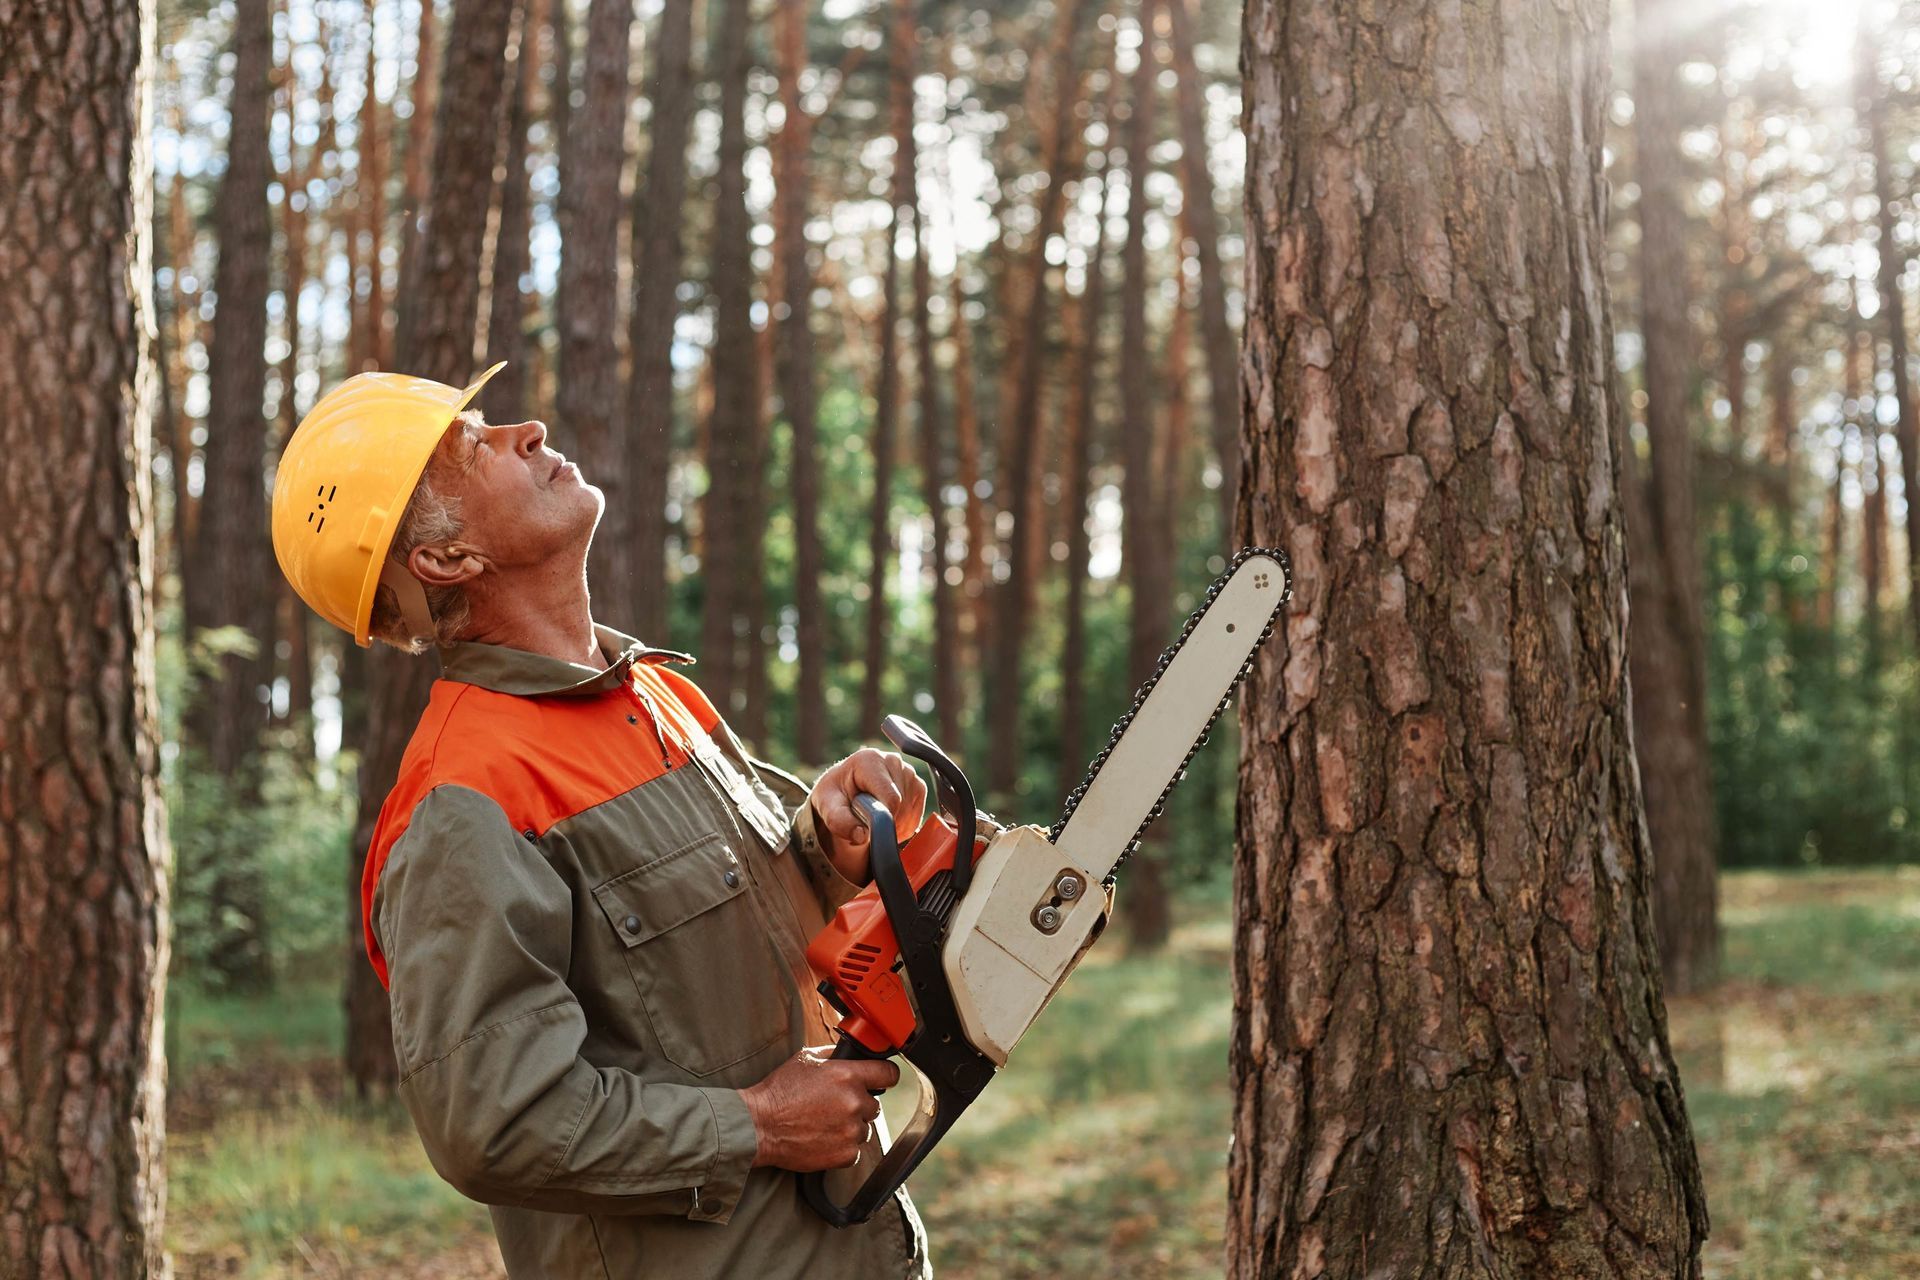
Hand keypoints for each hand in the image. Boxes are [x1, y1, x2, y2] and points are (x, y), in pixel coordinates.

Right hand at [739, 1046, 898, 1170]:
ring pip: (864, 1129)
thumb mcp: (806, 1060)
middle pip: (874, 1105)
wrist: (760, 1125)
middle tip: (834, 1107)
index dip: (886, 1076)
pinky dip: (842, 1147)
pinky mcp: (845, 1154)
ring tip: (823, 1124)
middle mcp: (854, 1102)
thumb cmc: (779, 1091)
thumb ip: (834, 1056)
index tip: (883, 1080)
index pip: (889, 1074)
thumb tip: (851, 1055)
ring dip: (850, 1127)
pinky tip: (822, 1139)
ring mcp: (851, 1130)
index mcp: (848, 1075)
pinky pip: (854, 1150)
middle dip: (859, 1105)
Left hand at [808, 748, 927, 879]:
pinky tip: (887, 820)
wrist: (842, 791)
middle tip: (866, 824)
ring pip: (911, 812)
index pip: (891, 798)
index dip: (883, 820)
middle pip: (902, 805)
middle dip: (887, 823)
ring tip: (874, 820)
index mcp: (870, 760)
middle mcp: (893, 760)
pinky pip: (918, 814)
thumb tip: (861, 836)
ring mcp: (908, 771)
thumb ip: (839, 821)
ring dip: (895, 826)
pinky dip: (904, 825)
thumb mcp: (827, 807)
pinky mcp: (917, 784)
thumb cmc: (834, 797)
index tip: (866, 827)